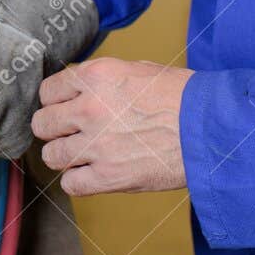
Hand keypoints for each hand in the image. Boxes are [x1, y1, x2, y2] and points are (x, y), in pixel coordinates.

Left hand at [32, 58, 191, 194]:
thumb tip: (80, 87)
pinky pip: (71, 184)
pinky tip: (93, 175)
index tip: (64, 109)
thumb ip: (103, 79)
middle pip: (43, 124)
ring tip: (82, 155)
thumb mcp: (139, 70)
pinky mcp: (109, 177)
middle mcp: (89, 108)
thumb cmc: (183, 97)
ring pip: (51, 156)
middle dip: (54, 129)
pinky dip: (78, 182)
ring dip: (64, 157)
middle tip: (70, 133)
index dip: (56, 102)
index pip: (48, 92)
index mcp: (95, 77)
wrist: (211, 128)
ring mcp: (97, 144)